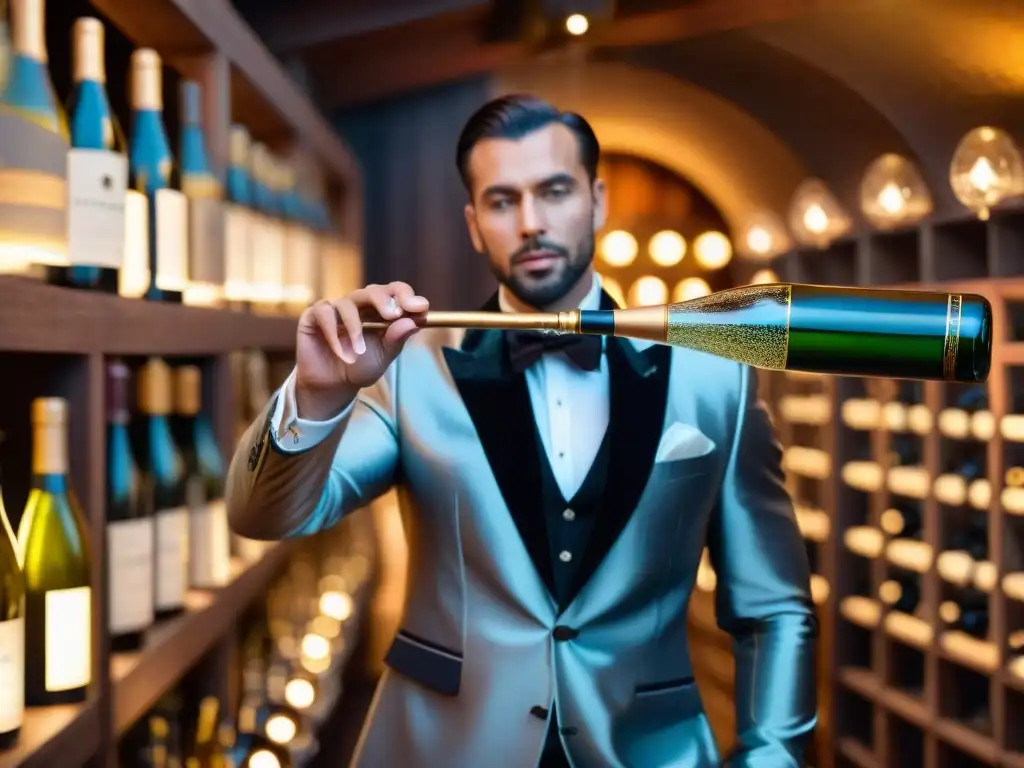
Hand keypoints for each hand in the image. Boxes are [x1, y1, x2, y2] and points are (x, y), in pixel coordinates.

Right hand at [295, 282, 427, 419]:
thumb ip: (396, 340)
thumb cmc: (361, 367)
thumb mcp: (383, 356)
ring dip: (356, 328)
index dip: (407, 295)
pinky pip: (324, 313)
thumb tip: (412, 322)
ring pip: (348, 303)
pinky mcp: (314, 316)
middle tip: (393, 315)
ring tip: (359, 353)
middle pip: (372, 290)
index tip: (419, 307)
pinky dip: (333, 334)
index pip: (395, 291)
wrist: (332, 385)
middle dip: (384, 300)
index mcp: (380, 310)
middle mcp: (359, 305)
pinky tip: (341, 353)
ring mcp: (336, 308)